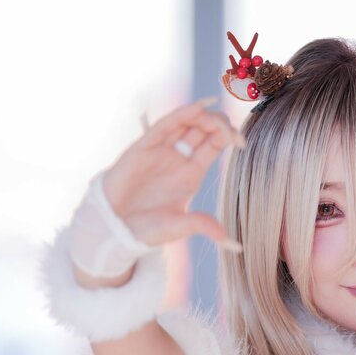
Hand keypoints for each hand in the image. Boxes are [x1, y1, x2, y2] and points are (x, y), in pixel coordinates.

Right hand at [101, 96, 245, 250]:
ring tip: (217, 118)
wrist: (114, 230)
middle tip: (232, 133)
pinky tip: (197, 109)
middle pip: (202, 128)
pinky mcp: (143, 147)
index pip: (214, 143)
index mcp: (191, 172)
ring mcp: (160, 150)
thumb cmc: (146, 230)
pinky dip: (180, 115)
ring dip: (203, 116)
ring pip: (185, 122)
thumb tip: (235, 246)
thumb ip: (205, 227)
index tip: (241, 143)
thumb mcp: (181, 227)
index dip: (228, 137)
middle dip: (219, 124)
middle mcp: (178, 157)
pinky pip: (164, 126)